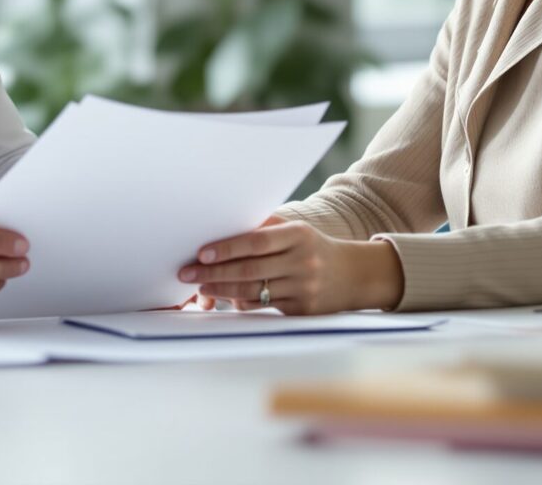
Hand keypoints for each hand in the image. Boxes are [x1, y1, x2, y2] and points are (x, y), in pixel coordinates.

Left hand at [177, 217, 403, 314]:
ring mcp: (304, 288)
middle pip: (250, 270)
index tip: (201, 252)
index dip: (227, 248)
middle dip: (214, 273)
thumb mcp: (294, 232)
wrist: (355, 275)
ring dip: (222, 290)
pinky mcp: (303, 310)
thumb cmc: (312, 248)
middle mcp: (302, 262)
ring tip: (200, 287)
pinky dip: (241, 303)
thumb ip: (263, 230)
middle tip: (187, 273)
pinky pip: (264, 307)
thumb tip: (220, 231)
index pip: (256, 242)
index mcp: (298, 235)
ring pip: (254, 292)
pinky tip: (225, 299)